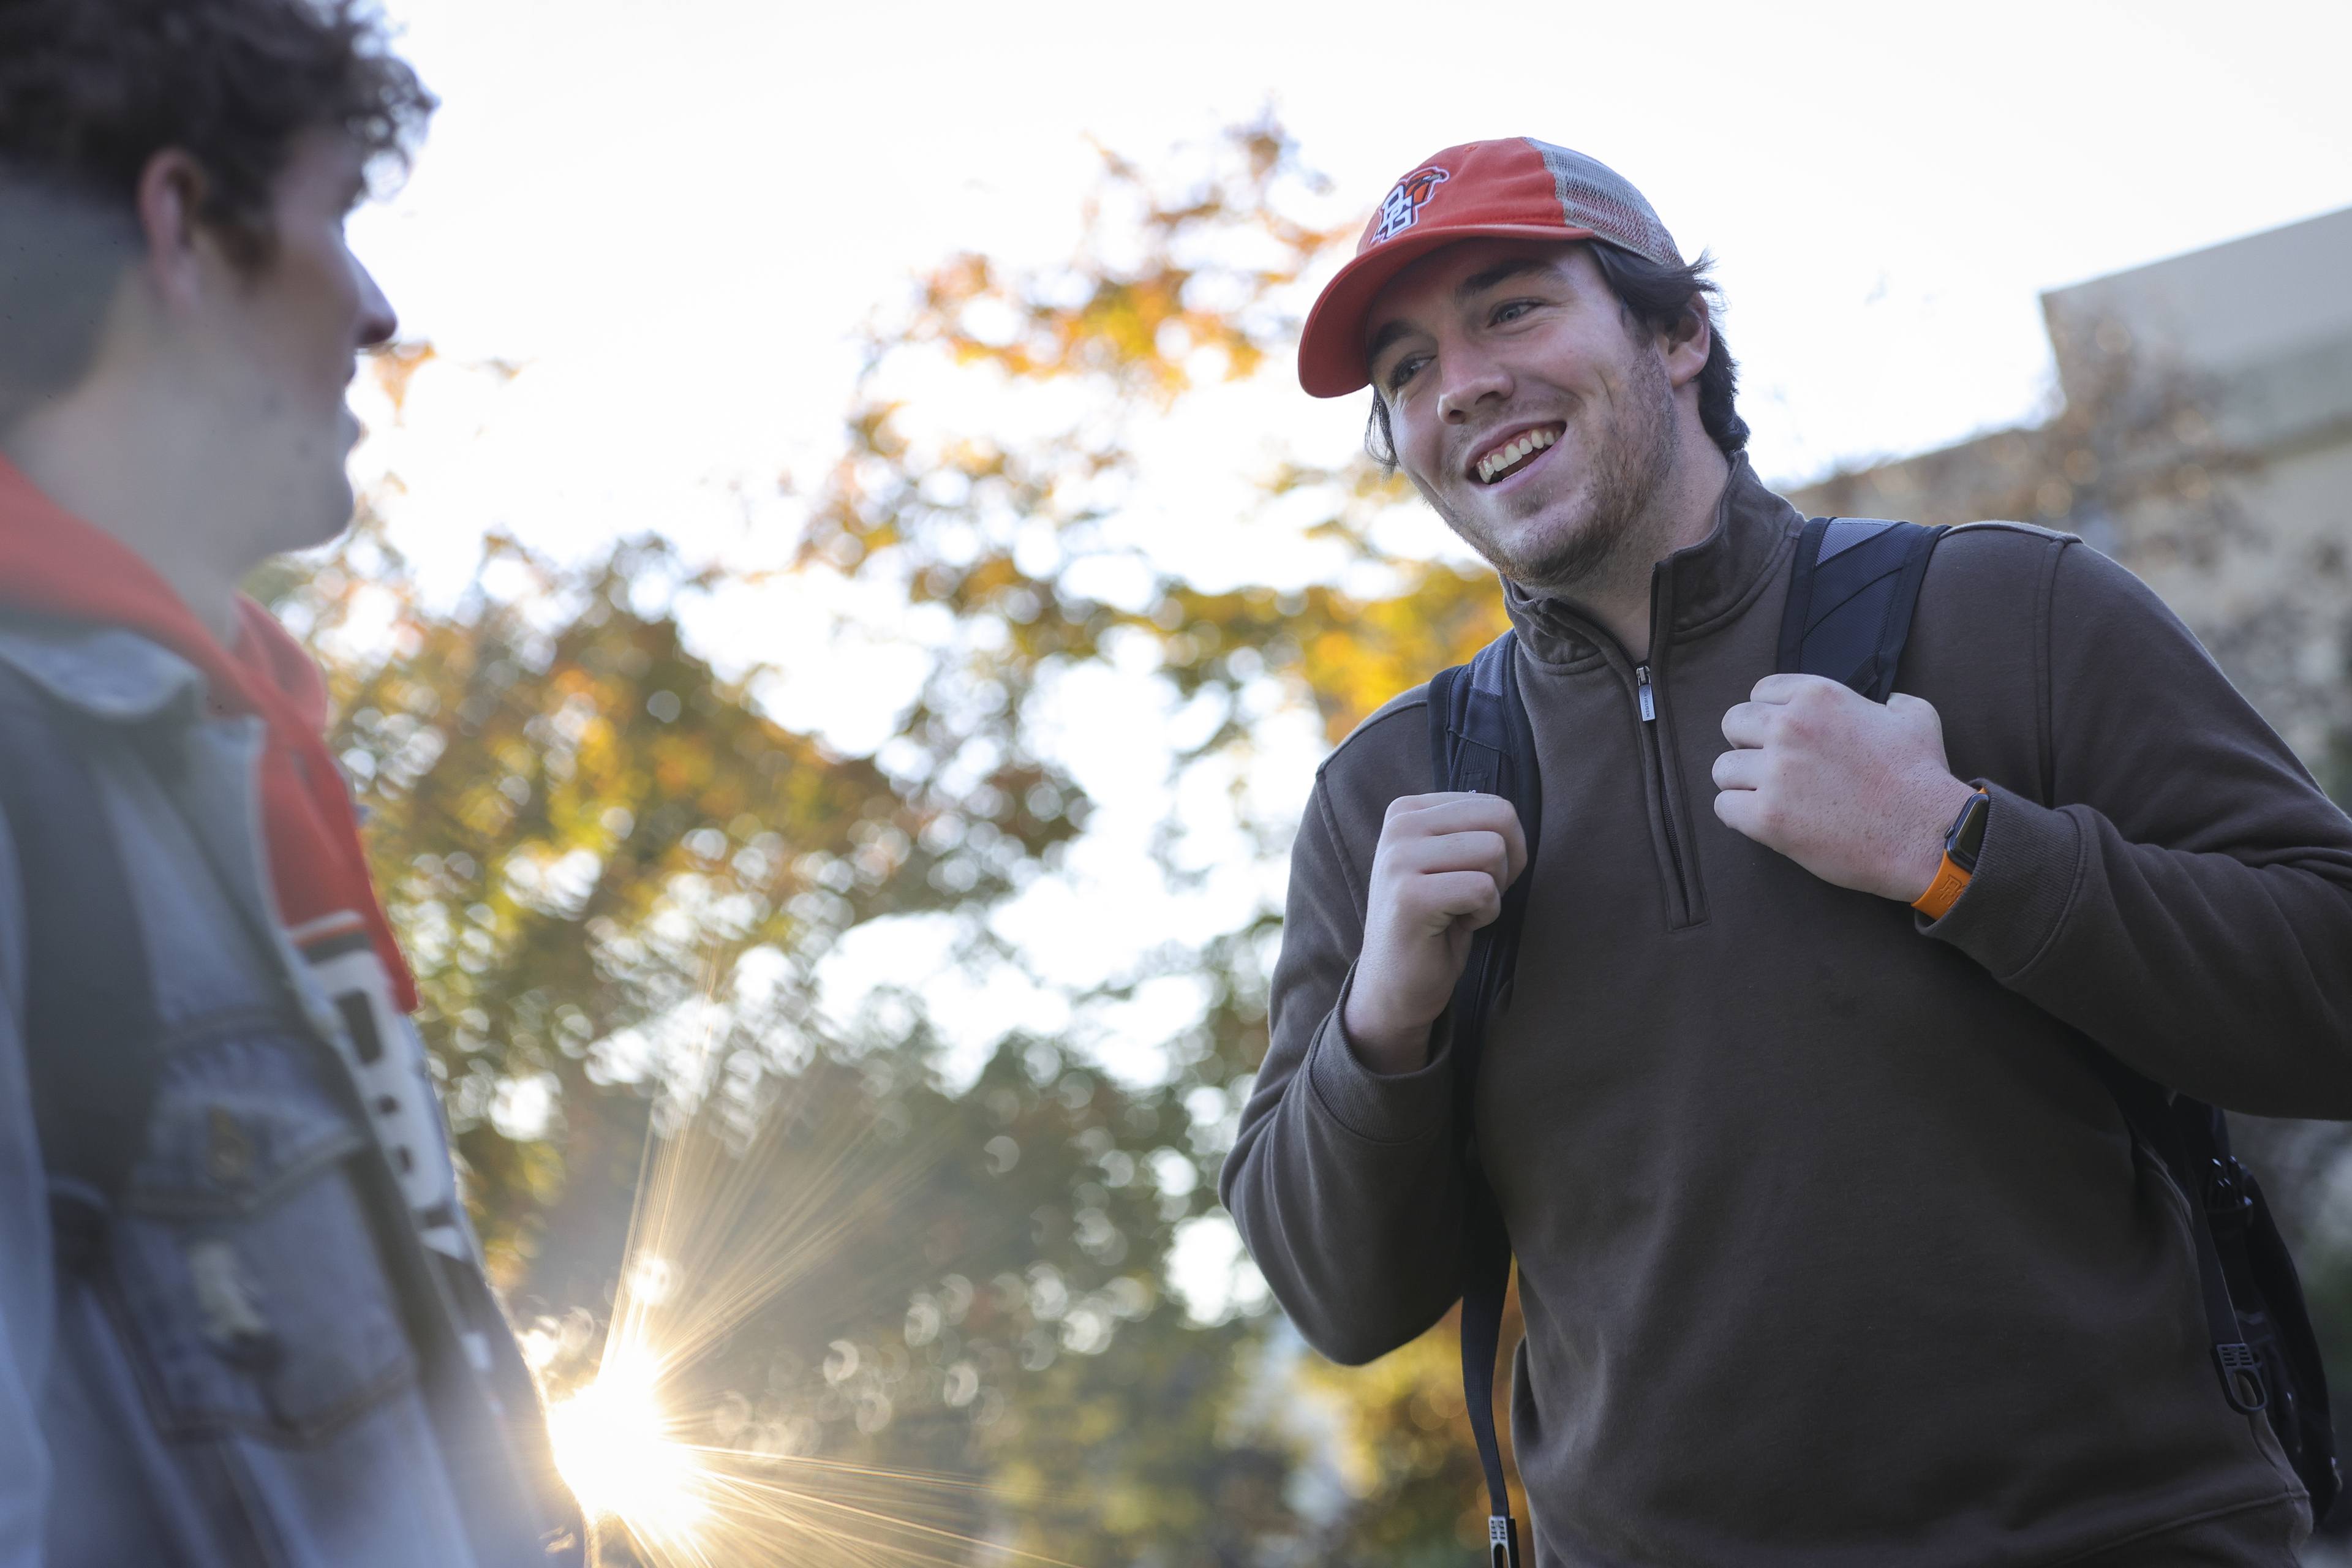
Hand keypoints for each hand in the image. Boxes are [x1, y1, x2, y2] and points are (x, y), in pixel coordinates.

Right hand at [1342, 791, 1528, 1073]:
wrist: (1394, 985)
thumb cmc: (1433, 923)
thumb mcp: (1447, 862)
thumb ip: (1470, 830)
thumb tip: (1509, 816)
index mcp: (1407, 811)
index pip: (1494, 804)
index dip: (1506, 848)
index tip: (1471, 877)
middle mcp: (1399, 826)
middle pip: (1500, 819)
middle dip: (1506, 864)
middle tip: (1474, 895)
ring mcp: (1399, 859)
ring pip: (1494, 851)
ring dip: (1492, 891)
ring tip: (1459, 910)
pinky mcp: (1409, 896)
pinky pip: (1482, 889)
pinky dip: (1485, 914)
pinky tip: (1455, 925)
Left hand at [1712, 674, 1976, 902]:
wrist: (1927, 834)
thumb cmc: (1922, 777)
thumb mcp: (1916, 717)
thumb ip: (1890, 701)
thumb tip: (1884, 701)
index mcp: (1818, 697)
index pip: (1760, 692)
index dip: (1769, 715)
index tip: (1783, 736)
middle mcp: (1789, 728)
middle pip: (1732, 724)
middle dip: (1747, 744)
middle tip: (1771, 768)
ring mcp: (1775, 773)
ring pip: (1722, 769)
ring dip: (1740, 783)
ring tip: (1767, 798)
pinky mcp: (1767, 817)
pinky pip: (1724, 808)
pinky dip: (1738, 816)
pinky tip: (1764, 821)